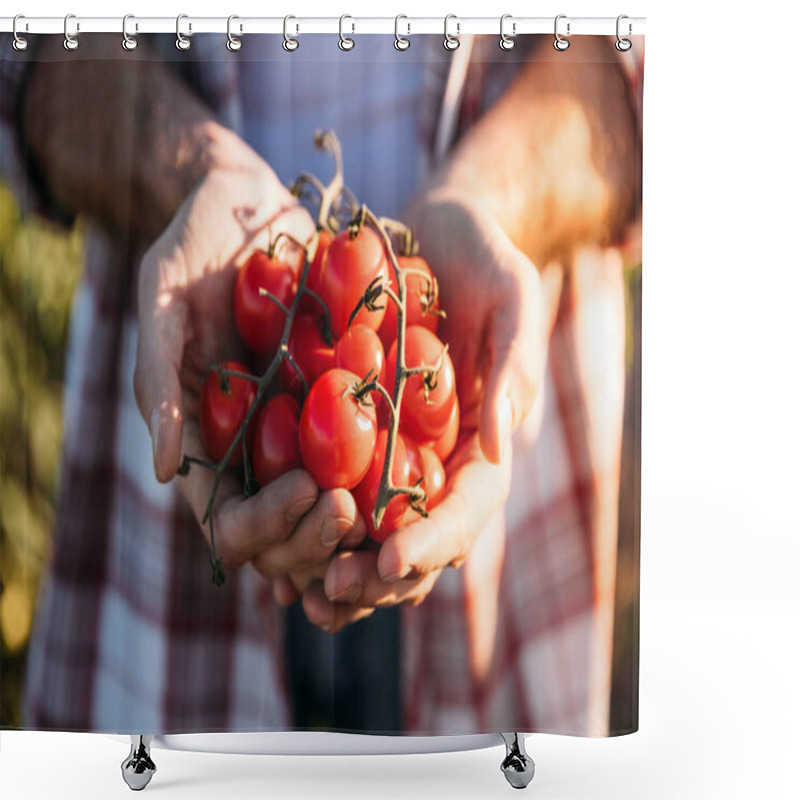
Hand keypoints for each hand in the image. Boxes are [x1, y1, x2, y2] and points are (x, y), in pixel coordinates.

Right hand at [133, 130, 364, 578]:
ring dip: (357, 522)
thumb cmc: (193, 248)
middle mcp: (253, 452)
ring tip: (391, 499)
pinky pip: (366, 455)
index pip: (229, 523)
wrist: (249, 205)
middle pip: (285, 535)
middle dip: (316, 535)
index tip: (309, 491)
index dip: (266, 524)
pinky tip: (419, 469)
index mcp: (204, 445)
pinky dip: (387, 473)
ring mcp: (297, 434)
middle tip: (354, 510)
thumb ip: (157, 383)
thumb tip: (164, 473)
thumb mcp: (164, 303)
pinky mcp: (339, 405)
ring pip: (329, 511)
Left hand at [275, 191, 549, 630]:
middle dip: (379, 574)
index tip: (390, 559)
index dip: (434, 538)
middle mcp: (440, 456)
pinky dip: (310, 525)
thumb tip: (503, 449)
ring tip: (300, 595)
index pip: (469, 505)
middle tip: (330, 590)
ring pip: (374, 530)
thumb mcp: (514, 296)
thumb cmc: (484, 258)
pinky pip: (335, 487)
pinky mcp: (356, 432)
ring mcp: (397, 449)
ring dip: (340, 568)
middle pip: (419, 535)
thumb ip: (516, 366)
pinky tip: (275, 549)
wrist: (438, 233)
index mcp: (484, 438)